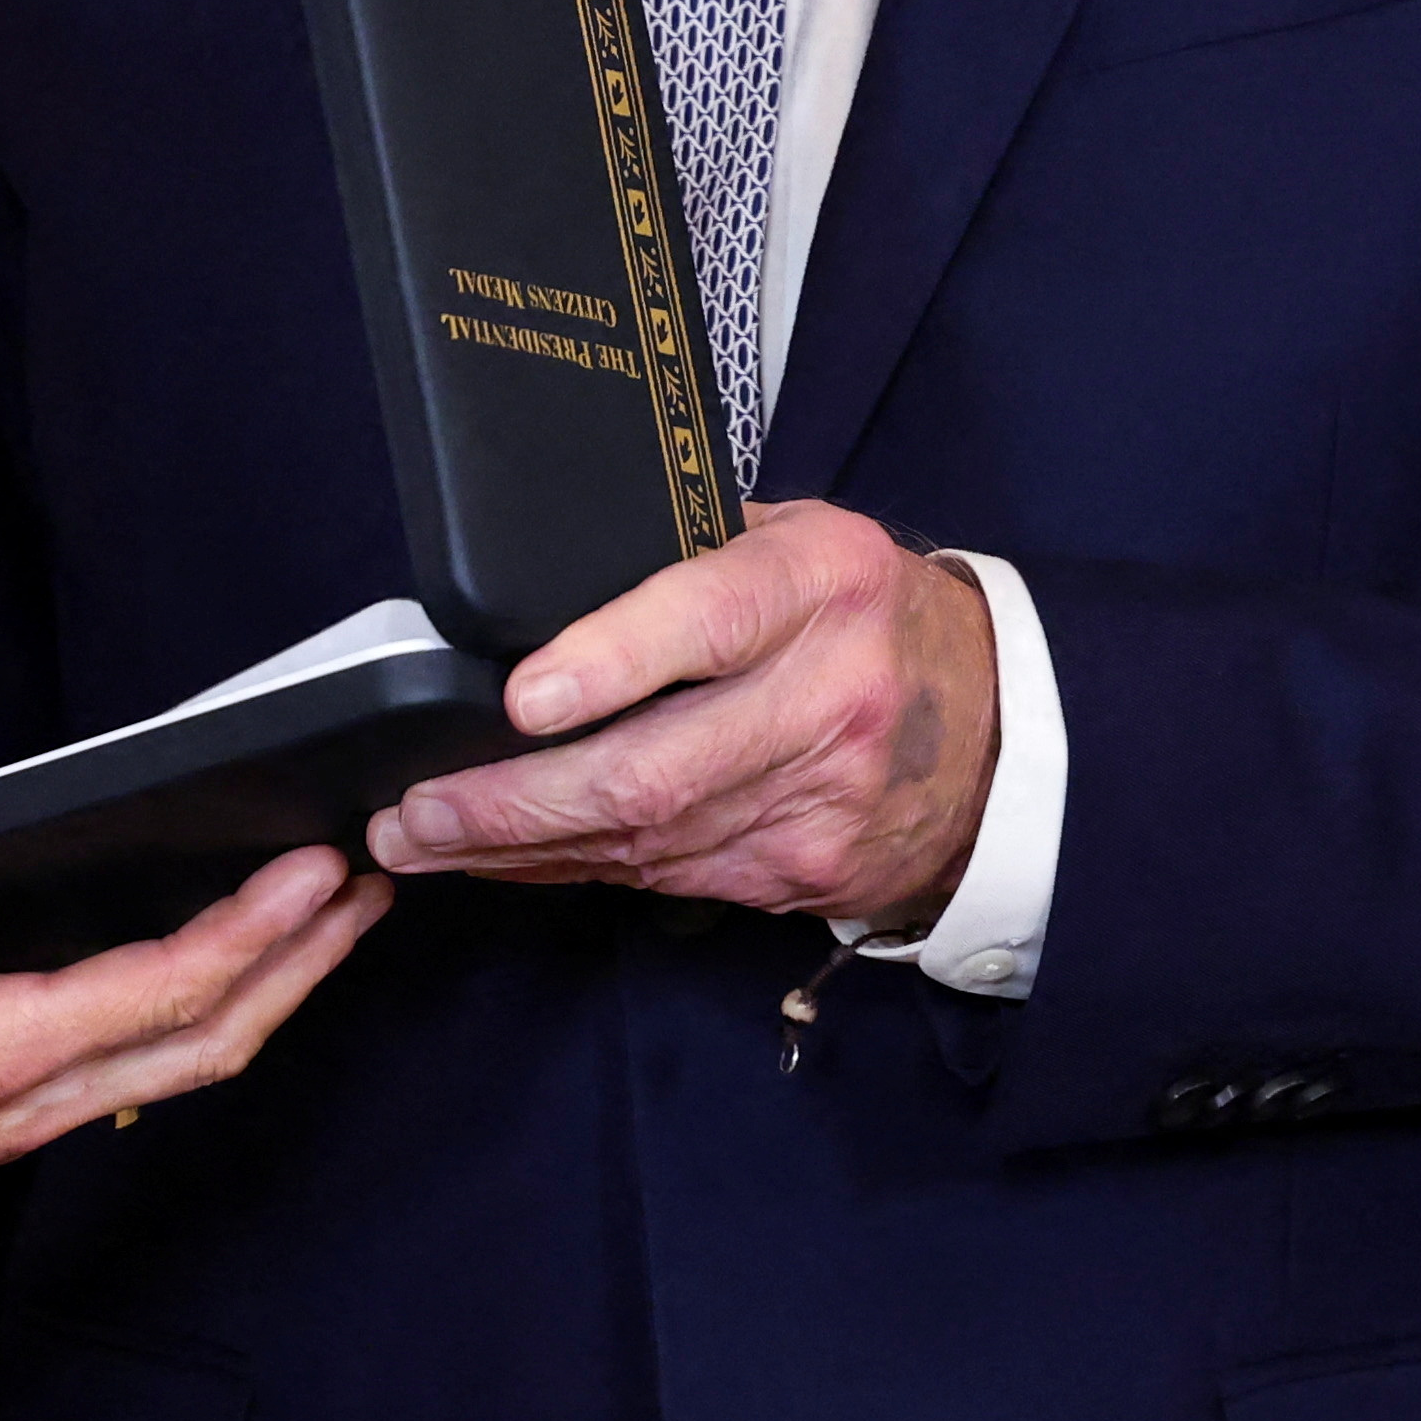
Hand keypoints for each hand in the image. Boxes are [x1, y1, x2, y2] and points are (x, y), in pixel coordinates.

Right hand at [0, 809, 381, 1334]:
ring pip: (184, 1061)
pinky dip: (199, 1014)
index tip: (320, 867)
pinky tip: (203, 975)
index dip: (256, 930)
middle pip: (210, 1037)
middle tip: (372, 888)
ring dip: (265, 993)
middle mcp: (28, 1098)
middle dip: (302, 965)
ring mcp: (20, 1118)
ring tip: (320, 926)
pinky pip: (139, 1067)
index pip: (164, 991)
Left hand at [362, 500, 994, 928]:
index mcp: (823, 584)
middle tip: (415, 810)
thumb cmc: (869, 614)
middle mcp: (829, 696)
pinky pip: (667, 878)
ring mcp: (821, 801)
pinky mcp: (805, 873)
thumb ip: (690, 556)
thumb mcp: (802, 542)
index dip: (610, 661)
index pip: (711, 620)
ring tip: (424, 838)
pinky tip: (509, 859)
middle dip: (515, 801)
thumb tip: (544, 587)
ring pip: (646, 842)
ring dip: (521, 848)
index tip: (522, 697)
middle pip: (656, 769)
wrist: (1005, 732)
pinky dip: (578, 869)